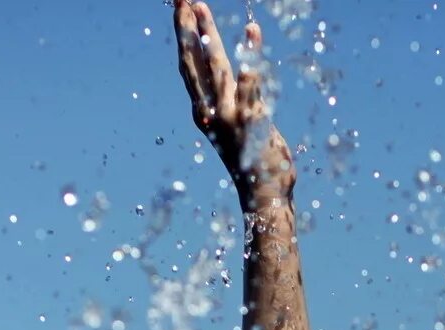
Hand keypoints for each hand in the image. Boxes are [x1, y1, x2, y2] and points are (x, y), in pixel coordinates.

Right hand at [173, 0, 293, 210]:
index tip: (181, 5)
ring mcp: (229, 117)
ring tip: (201, 6)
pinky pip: (250, 85)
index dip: (184, 34)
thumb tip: (230, 80)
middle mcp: (211, 111)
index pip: (189, 65)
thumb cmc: (254, 162)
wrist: (263, 196)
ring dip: (208, 36)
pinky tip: (252, 32)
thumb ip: (235, 100)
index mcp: (205, 110)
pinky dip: (250, 57)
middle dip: (186, 27)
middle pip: (193, 61)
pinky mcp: (252, 123)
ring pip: (215, 68)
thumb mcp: (240, 126)